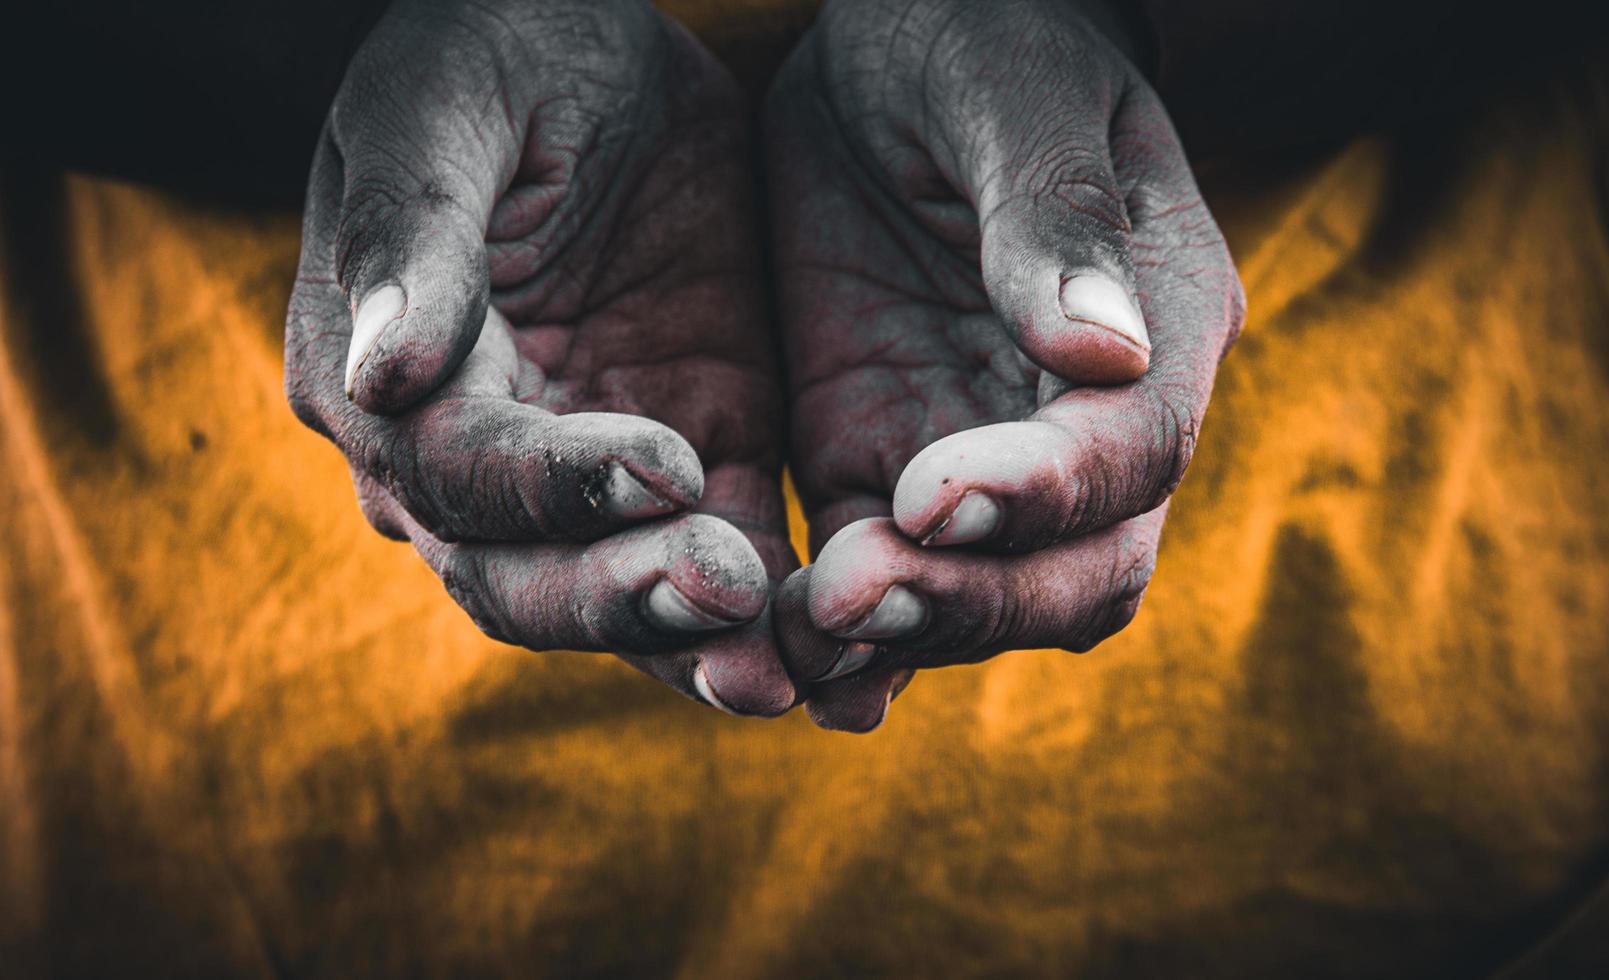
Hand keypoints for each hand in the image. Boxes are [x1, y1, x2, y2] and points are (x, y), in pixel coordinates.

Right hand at [285, 0, 796, 714]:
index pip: (452, 471)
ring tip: (779, 669)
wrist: (605, 45)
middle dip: (619, 599)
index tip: (655, 465)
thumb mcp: (438, 109)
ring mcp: (591, 476)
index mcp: (380, 379)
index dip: (546, 486)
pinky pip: (729, 556)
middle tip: (721, 593)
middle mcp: (473, 458)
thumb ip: (409, 236)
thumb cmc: (493, 53)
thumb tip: (381, 376)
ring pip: (621, 598)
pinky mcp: (703, 459)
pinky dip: (769, 615)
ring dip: (694, 642)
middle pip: (523, 576)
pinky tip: (827, 651)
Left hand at [767, 0, 1244, 730]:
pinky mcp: (873, 461)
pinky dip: (838, 629)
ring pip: (980, 600)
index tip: (936, 493)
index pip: (1135, 452)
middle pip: (1077, 572)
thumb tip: (1102, 356)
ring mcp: (978, 452)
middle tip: (854, 592)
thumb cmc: (984, 37)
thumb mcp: (1014, 93)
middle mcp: (1082, 418)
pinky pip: (874, 570)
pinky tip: (780, 658)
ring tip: (798, 638)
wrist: (900, 55)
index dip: (1047, 493)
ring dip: (898, 635)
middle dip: (975, 602)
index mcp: (1155, 322)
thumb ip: (1056, 217)